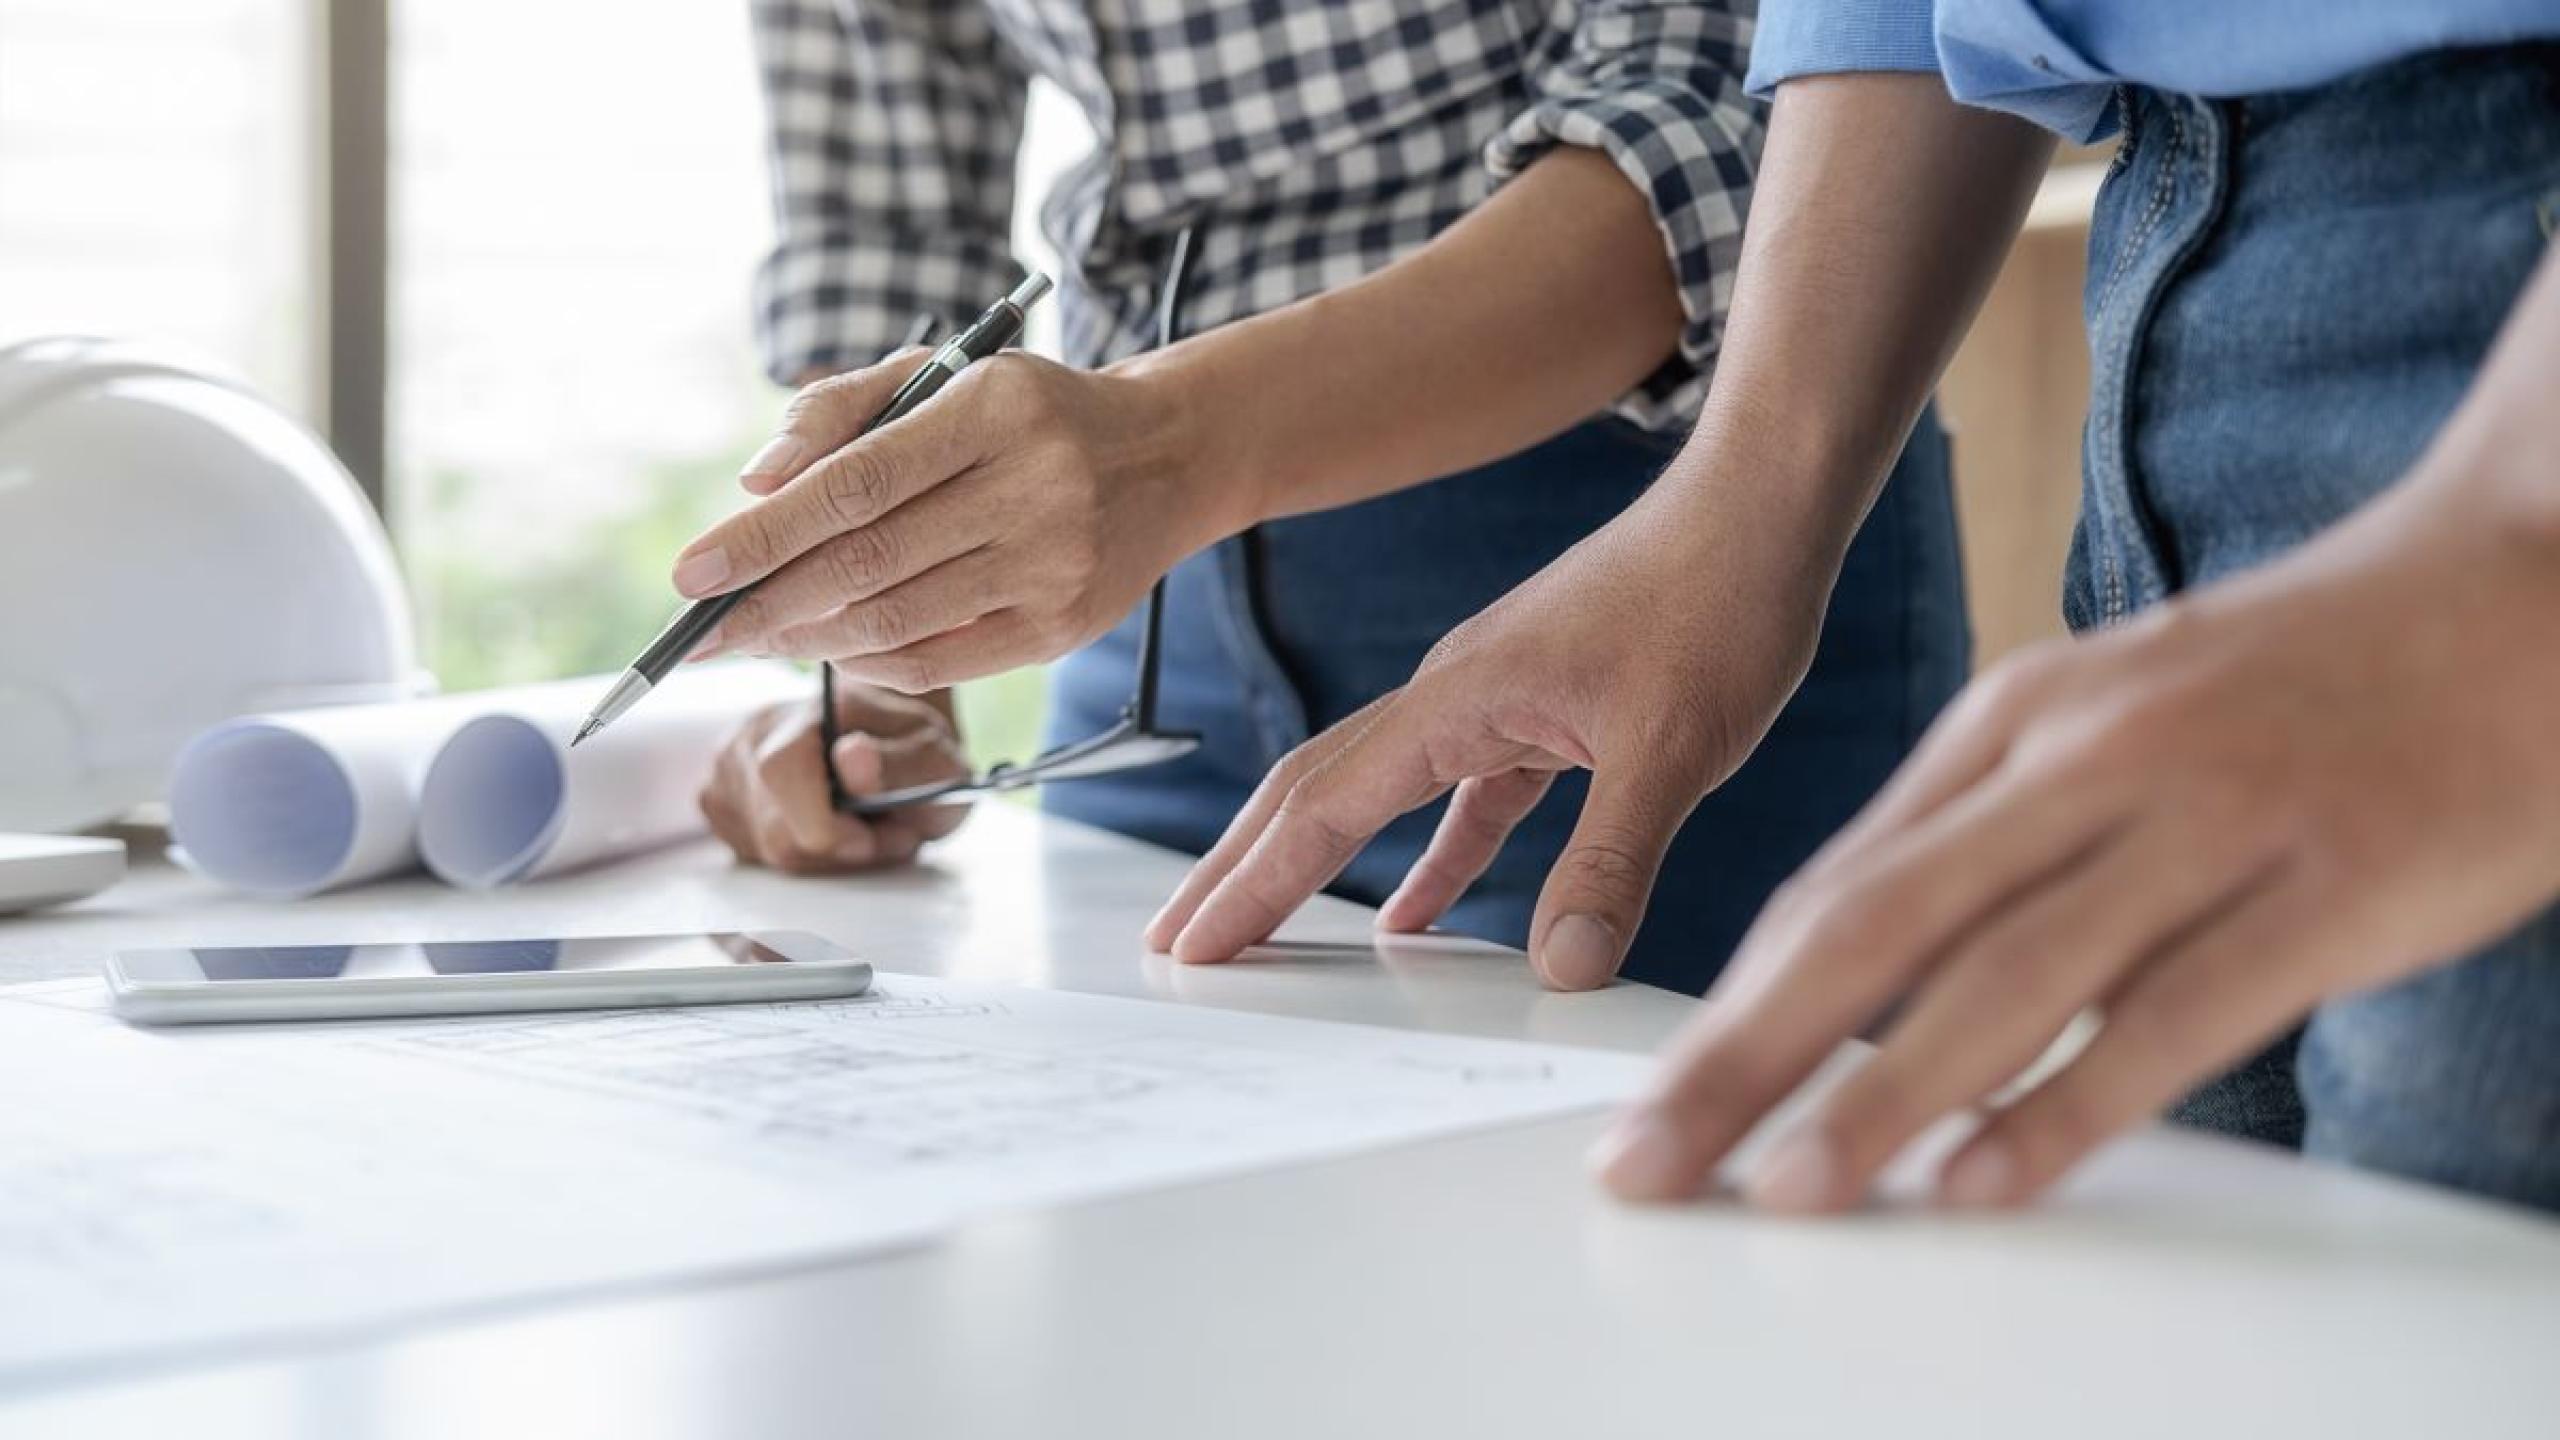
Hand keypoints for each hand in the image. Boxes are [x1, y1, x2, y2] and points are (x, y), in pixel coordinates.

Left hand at [676, 351, 1240, 692]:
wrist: (1163, 458)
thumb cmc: (1025, 412)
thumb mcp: (940, 372)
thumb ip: (837, 412)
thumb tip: (755, 484)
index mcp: (995, 408)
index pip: (856, 482)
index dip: (764, 535)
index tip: (692, 572)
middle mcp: (1034, 487)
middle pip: (867, 562)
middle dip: (768, 601)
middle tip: (706, 625)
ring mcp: (1054, 565)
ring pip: (897, 622)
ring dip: (808, 638)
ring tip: (758, 635)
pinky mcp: (1063, 628)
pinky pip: (940, 663)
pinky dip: (870, 662)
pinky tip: (834, 647)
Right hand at [697, 683, 970, 872]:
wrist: (888, 743)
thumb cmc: (915, 756)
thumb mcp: (938, 764)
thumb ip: (900, 764)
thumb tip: (852, 755)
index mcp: (816, 707)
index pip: (782, 772)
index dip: (828, 828)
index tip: (871, 837)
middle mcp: (758, 727)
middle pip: (772, 829)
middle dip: (834, 851)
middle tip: (880, 837)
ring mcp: (729, 761)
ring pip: (762, 847)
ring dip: (821, 856)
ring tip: (861, 831)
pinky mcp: (717, 795)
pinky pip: (750, 850)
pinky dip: (795, 853)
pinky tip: (826, 830)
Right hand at [1145, 483, 1835, 988]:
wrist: (1762, 506)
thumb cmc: (1717, 601)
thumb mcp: (1672, 747)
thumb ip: (1611, 861)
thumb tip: (1562, 971)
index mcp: (1456, 700)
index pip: (1323, 806)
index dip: (1253, 884)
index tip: (1191, 945)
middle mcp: (1451, 695)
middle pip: (1313, 790)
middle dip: (1241, 870)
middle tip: (1177, 944)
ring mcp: (1491, 700)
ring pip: (1376, 793)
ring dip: (1315, 860)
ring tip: (1261, 931)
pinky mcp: (1540, 710)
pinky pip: (1459, 798)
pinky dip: (1430, 858)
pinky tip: (1419, 917)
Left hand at [1591, 479, 2559, 1213]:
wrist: (2515, 580)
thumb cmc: (2296, 675)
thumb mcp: (2110, 714)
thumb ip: (1988, 823)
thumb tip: (1858, 955)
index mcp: (2017, 717)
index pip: (1836, 887)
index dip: (1732, 1007)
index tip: (1656, 1100)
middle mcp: (2086, 760)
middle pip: (1872, 929)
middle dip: (1742, 1056)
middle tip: (1650, 1160)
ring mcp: (2204, 819)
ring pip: (2002, 977)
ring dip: (1876, 1097)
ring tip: (1782, 1188)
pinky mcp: (2325, 886)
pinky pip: (2171, 1016)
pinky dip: (2067, 1105)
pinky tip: (1985, 1180)